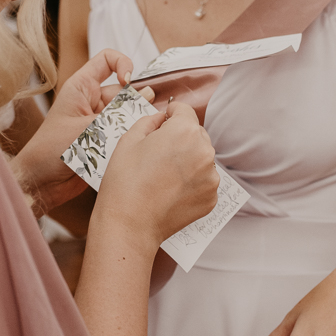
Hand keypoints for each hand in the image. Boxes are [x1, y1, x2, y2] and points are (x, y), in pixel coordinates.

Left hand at [11, 49, 133, 213]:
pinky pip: (127, 133)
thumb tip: (147, 95)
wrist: (42, 182)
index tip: (129, 81)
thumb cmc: (50, 151)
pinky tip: (131, 147)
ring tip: (131, 136)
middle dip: (136, 104)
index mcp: (82, 88)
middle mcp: (94, 101)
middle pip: (126, 92)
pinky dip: (132, 138)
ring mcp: (101, 121)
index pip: (108, 60)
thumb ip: (116, 114)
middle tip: (136, 120)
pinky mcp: (107, 140)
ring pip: (129, 114)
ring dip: (134, 123)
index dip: (123, 64)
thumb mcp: (85, 127)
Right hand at [95, 102, 218, 251]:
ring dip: (188, 160)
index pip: (184, 110)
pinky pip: (203, 181)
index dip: (170, 114)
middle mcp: (204, 151)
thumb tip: (161, 118)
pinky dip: (191, 182)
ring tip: (164, 175)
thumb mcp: (129, 140)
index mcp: (184, 131)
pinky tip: (170, 190)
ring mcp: (211, 176)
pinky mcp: (211, 197)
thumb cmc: (125, 182)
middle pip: (195, 134)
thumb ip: (149, 121)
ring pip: (201, 158)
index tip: (163, 122)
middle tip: (158, 154)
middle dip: (180, 138)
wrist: (130, 224)